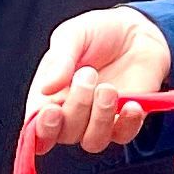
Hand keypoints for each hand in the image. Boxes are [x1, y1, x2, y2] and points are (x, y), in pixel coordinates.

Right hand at [27, 7, 171, 152]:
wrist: (136, 31)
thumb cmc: (97, 32)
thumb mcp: (73, 35)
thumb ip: (59, 60)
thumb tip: (45, 88)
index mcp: (48, 96)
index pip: (37, 127)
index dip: (43, 128)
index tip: (53, 111)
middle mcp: (70, 114)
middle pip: (65, 134)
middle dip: (76, 107)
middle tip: (88, 73)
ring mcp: (98, 121)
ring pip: (93, 141)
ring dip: (100, 117)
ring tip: (108, 88)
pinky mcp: (125, 122)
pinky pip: (123, 136)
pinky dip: (127, 123)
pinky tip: (131, 104)